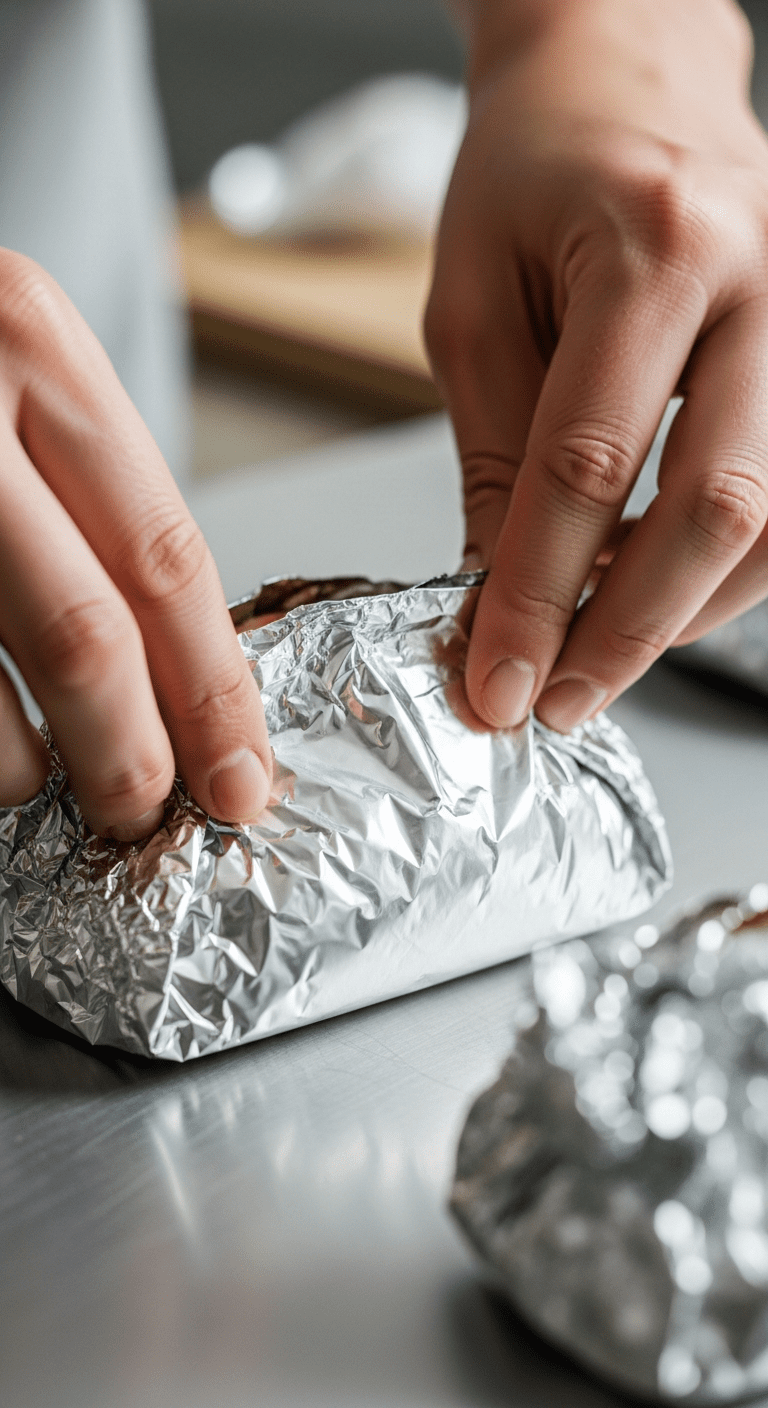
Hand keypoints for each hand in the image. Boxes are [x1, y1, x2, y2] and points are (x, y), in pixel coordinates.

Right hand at [0, 251, 271, 836]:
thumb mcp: (21, 372)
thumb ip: (93, 498)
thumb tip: (179, 677)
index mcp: (36, 345)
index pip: (164, 557)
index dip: (213, 690)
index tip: (240, 775)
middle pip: (83, 632)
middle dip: (129, 753)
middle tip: (149, 812)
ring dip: (24, 765)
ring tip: (45, 779)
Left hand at [427, 0, 767, 730]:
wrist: (625, 70)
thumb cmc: (532, 167)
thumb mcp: (472, 304)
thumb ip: (497, 453)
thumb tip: (500, 592)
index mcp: (653, 246)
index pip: (588, 464)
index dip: (538, 594)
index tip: (497, 681)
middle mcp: (758, 279)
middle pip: (715, 505)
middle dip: (628, 629)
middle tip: (555, 701)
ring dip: (686, 614)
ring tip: (596, 659)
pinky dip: (725, 569)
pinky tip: (656, 594)